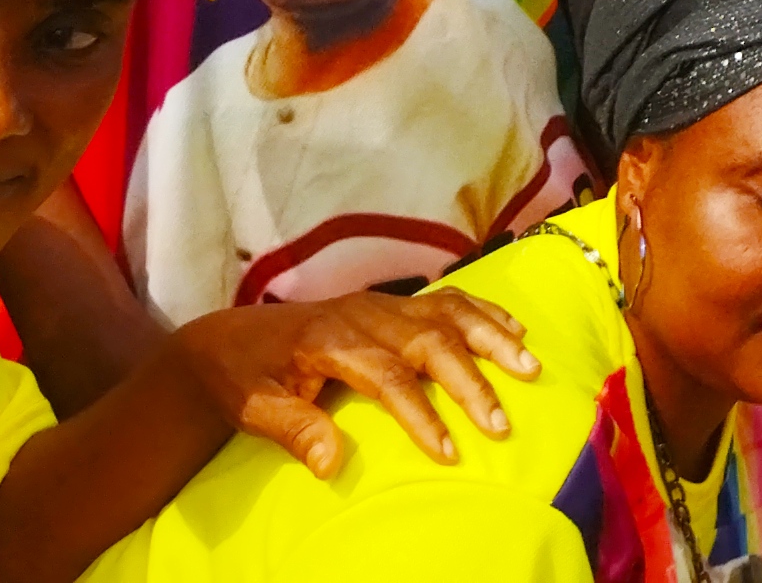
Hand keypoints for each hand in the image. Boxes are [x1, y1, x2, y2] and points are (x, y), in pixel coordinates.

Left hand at [172, 286, 534, 477]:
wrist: (231, 335)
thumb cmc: (245, 376)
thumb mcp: (253, 407)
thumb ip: (293, 430)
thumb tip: (331, 462)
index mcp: (332, 339)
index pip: (389, 377)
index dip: (422, 414)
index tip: (449, 452)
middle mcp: (367, 314)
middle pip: (432, 341)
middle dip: (471, 382)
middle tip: (501, 424)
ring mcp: (385, 304)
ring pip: (451, 312)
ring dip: (493, 337)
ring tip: (529, 366)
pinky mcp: (394, 303)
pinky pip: (449, 299)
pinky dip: (486, 311)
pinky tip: (515, 328)